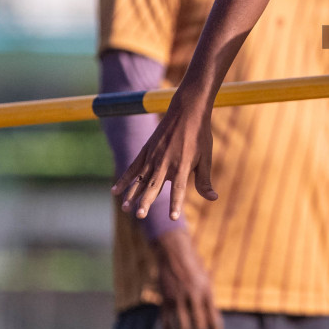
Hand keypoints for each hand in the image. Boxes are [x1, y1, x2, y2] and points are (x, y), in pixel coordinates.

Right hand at [115, 93, 215, 219]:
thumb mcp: (206, 158)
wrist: (187, 111)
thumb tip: (213, 199)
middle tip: (139, 215)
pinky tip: (115, 191)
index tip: (173, 217)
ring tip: (125, 208)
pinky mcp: (146, 151)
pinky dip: (124, 179)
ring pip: (140, 179)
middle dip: (146, 202)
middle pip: (154, 186)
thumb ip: (204, 181)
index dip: (176, 204)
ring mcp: (153, 157)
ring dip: (132, 194)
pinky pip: (132, 168)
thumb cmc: (199, 136)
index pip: (179, 190)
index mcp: (182, 166)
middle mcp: (165, 163)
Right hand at [152, 228, 223, 328]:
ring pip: (183, 328)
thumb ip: (209, 302)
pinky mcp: (165, 300)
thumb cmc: (194, 269)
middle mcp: (193, 297)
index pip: (214, 321)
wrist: (174, 254)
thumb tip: (213, 325)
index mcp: (207, 293)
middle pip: (199, 327)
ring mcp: (178, 299)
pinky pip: (166, 323)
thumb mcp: (206, 282)